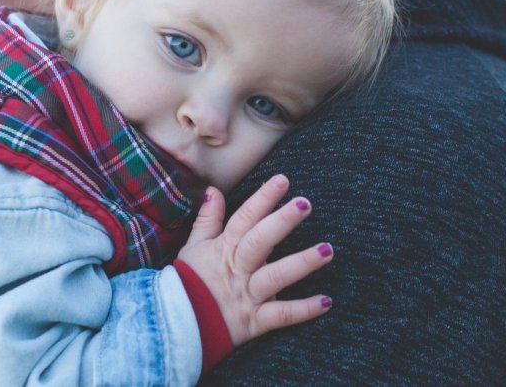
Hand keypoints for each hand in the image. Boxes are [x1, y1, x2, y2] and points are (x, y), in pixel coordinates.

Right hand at [176, 174, 333, 346]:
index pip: (244, 219)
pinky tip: (326, 302)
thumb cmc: (189, 282)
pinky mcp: (255, 321)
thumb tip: (214, 190)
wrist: (179, 325)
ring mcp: (247, 295)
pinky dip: (304, 310)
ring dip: (302, 263)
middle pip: (260, 242)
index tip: (282, 180)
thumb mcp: (193, 247)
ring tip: (327, 250)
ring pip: (276, 277)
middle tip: (304, 204)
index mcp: (224, 249)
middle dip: (282, 222)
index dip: (262, 199)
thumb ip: (208, 219)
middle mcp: (238, 270)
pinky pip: (282, 315)